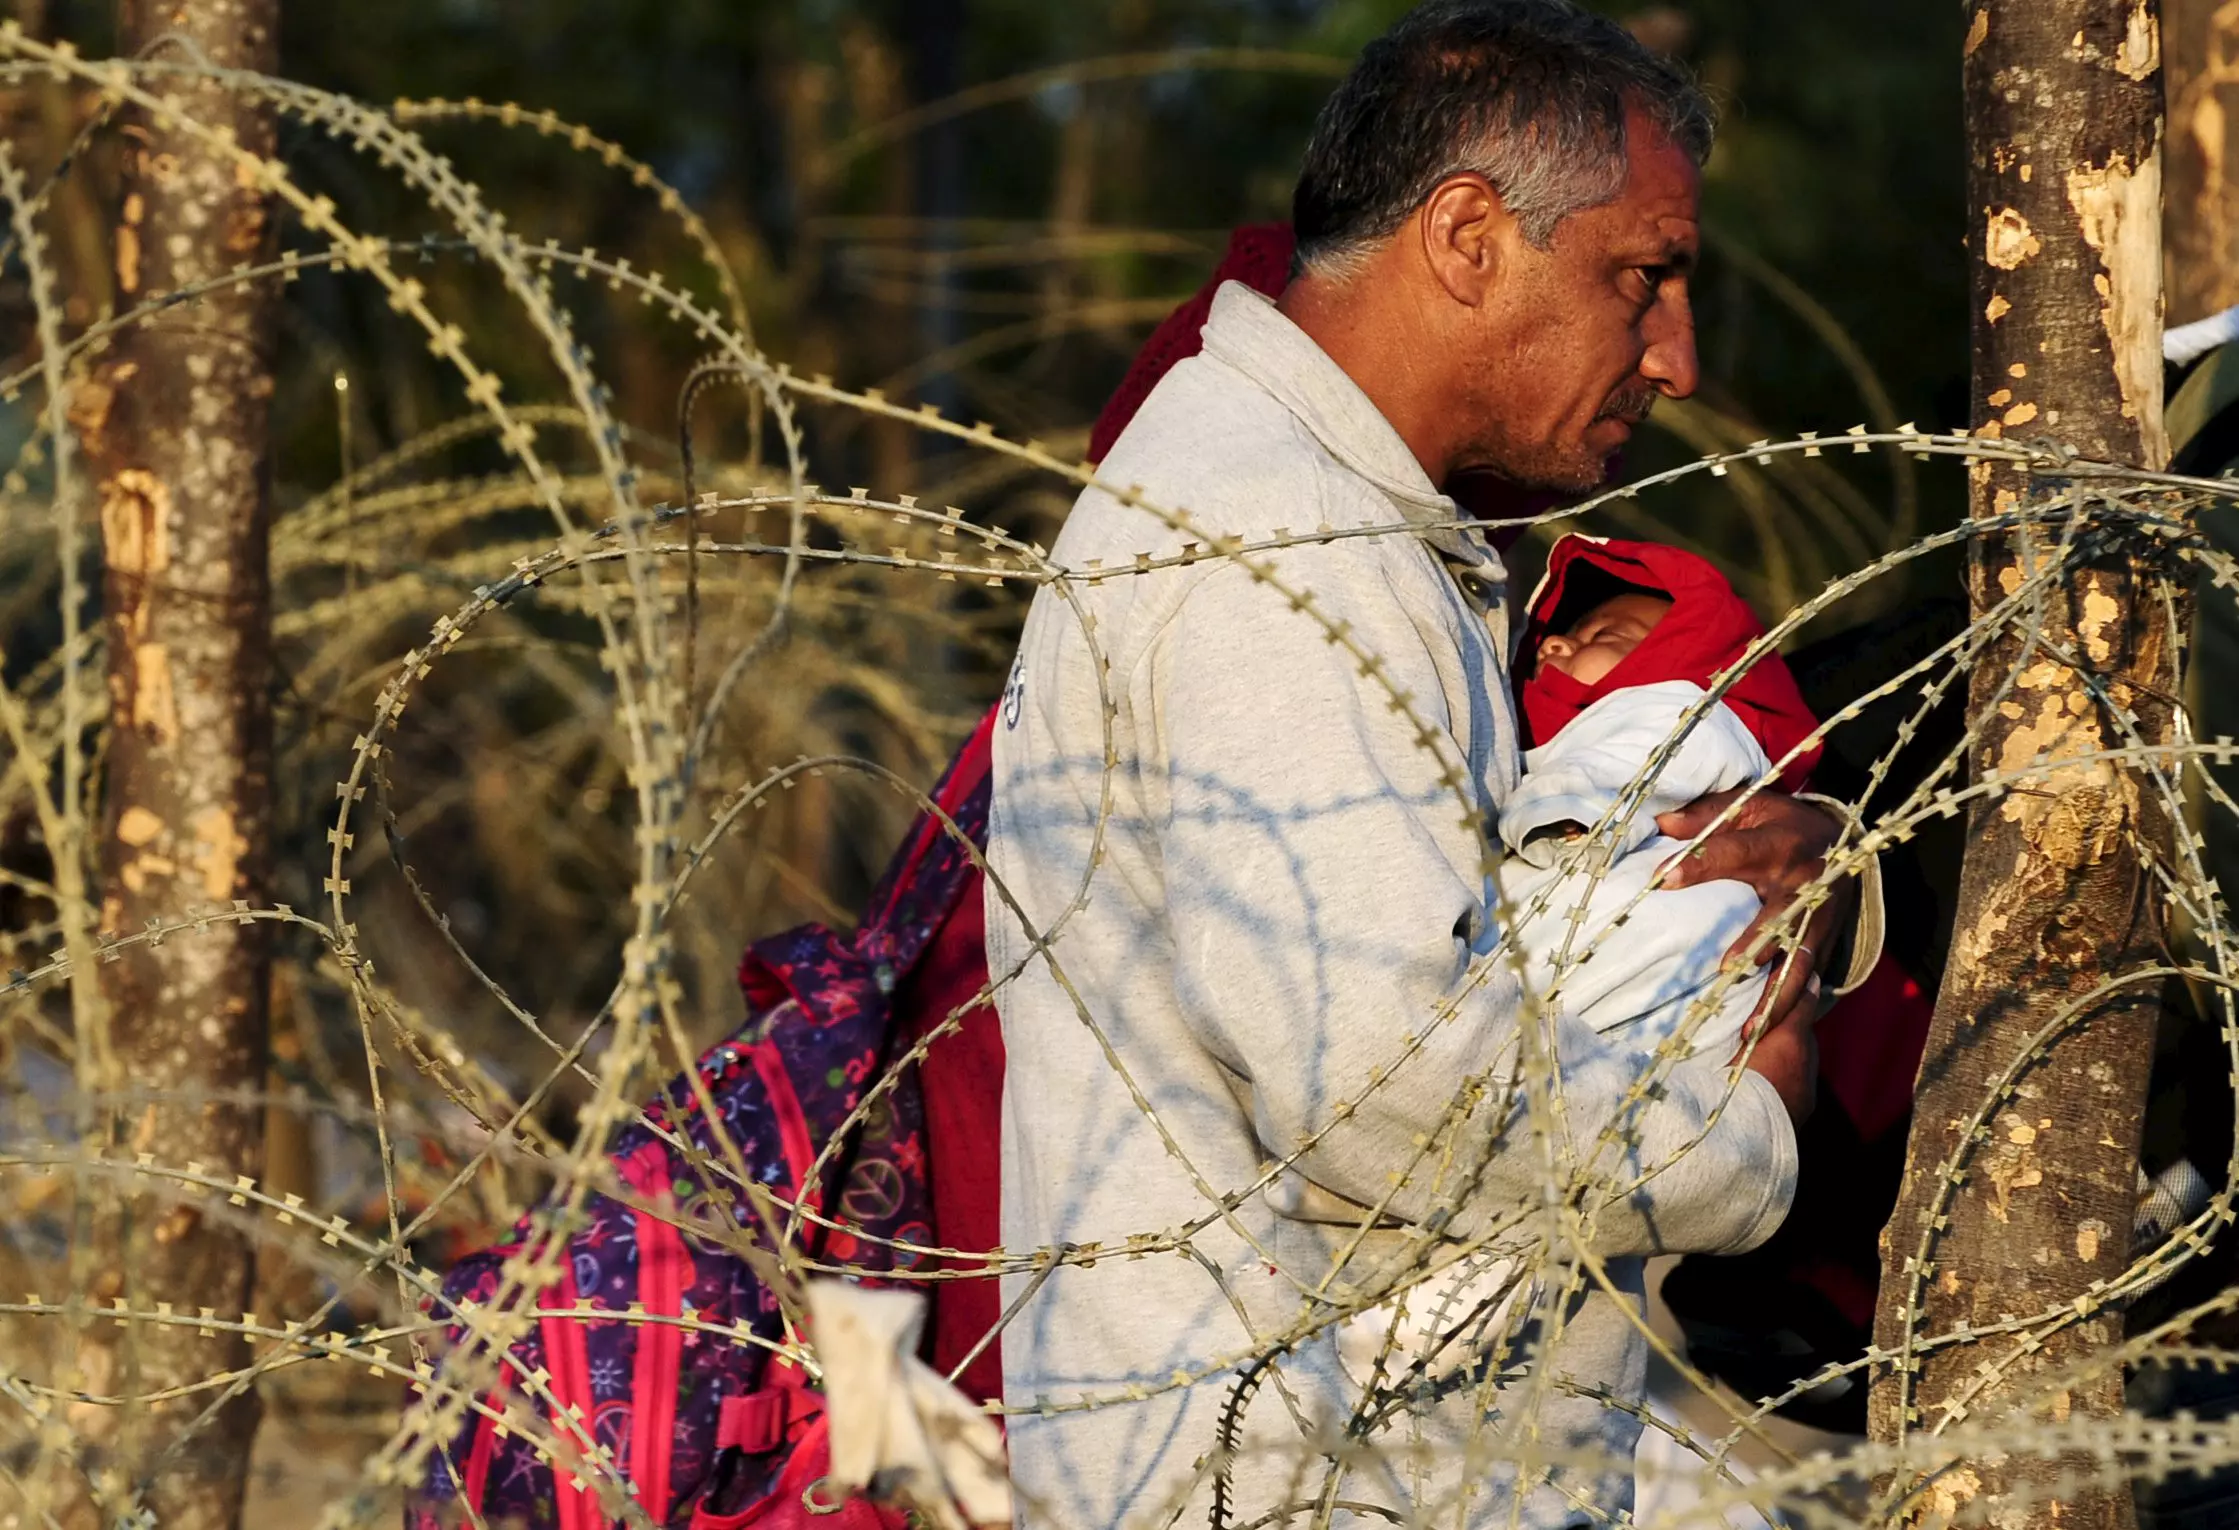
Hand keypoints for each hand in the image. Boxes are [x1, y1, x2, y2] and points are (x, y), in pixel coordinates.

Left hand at [1653, 787, 1853, 1120]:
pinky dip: (1788, 1005)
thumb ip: (1705, 813)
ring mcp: (1818, 915)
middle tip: (1723, 968)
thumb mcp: (1748, 804)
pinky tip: (1764, 1032)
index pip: (1735, 851)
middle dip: (1754, 942)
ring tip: (1749, 1028)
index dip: (1700, 862)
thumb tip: (1660, 822)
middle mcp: (1803, 880)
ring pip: (1799, 960)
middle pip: (1778, 915)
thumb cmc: (1779, 820)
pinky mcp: (1825, 940)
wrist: (1843, 837)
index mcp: (1778, 840)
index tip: (1662, 878)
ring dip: (1776, 994)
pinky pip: (1807, 977)